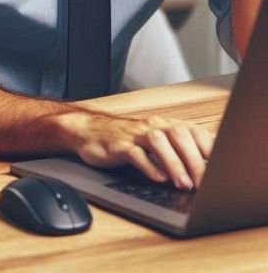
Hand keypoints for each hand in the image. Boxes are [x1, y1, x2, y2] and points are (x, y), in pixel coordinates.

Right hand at [57, 112, 213, 189]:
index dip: (208, 149)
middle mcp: (152, 126)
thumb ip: (177, 151)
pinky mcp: (117, 144)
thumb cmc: (126, 140)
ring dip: (173, 163)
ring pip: (158, 142)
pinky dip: (148, 166)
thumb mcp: (154, 143)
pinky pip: (134, 153)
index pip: (193, 131)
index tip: (219, 170)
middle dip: (194, 160)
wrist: (88, 132)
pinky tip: (156, 178)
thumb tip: (207, 170)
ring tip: (182, 183)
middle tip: (203, 184)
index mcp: (164, 125)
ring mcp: (134, 134)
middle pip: (178, 135)